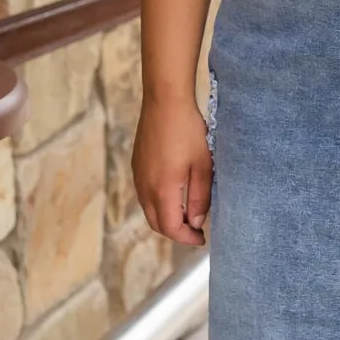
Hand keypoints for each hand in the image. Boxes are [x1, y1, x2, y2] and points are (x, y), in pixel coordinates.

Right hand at [133, 96, 212, 244]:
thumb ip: (199, 198)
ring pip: (149, 210)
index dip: (187, 238)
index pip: (171, 228)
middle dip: (175, 232)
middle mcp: (145, 187)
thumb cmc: (188, 131)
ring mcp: (138, 176)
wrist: (165, 101)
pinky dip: (158, 204)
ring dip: (166, 219)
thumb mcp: (203, 165)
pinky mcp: (137, 165)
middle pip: (157, 223)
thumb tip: (195, 222)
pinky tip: (174, 195)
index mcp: (162, 190)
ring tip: (186, 215)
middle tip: (195, 231)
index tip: (201, 238)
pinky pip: (144, 195)